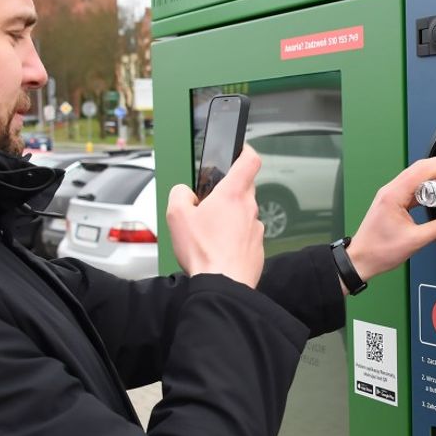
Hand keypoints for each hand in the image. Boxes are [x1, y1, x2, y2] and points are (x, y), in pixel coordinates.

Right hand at [165, 146, 264, 288]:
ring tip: (210, 233)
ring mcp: (256, 228)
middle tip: (209, 204)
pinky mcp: (258, 247)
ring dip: (230, 217)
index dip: (245, 151)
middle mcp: (249, 208)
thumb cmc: (203, 252)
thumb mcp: (176, 216)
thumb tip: (185, 191)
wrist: (223, 285)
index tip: (239, 150)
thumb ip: (180, 193)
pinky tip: (219, 249)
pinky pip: (246, 235)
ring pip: (244, 214)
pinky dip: (235, 238)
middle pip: (243, 189)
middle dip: (227, 192)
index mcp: (233, 194)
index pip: (250, 161)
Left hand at [346, 154, 435, 284]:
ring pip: (416, 174)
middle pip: (420, 167)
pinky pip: (412, 184)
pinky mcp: (392, 200)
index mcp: (394, 195)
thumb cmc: (379, 250)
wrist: (361, 259)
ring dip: (435, 170)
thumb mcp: (416, 240)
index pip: (423, 171)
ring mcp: (390, 194)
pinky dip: (428, 181)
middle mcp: (390, 190)